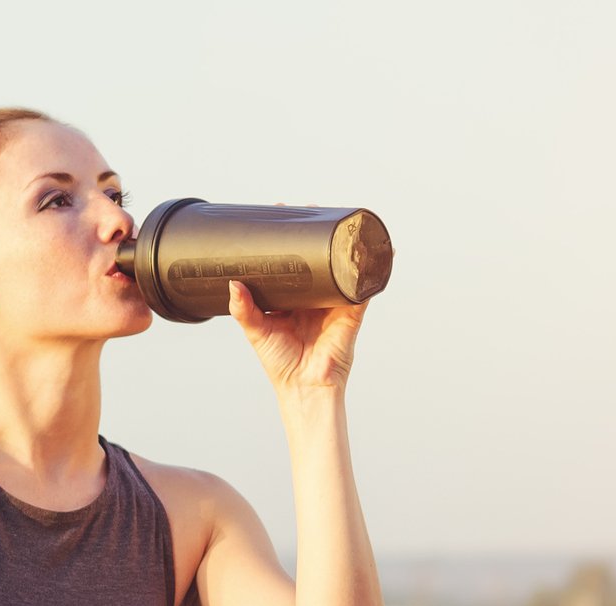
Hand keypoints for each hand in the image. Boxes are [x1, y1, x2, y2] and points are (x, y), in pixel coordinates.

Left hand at [224, 202, 366, 394]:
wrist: (304, 387)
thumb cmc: (281, 363)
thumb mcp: (256, 331)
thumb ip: (243, 309)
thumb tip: (232, 283)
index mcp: (294, 298)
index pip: (294, 261)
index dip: (290, 239)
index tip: (281, 212)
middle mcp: (316, 296)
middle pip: (320, 258)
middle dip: (320, 234)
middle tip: (312, 208)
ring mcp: (335, 302)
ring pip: (343, 267)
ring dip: (348, 246)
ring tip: (346, 222)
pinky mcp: (352, 313)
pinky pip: (365, 288)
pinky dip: (374, 272)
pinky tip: (383, 254)